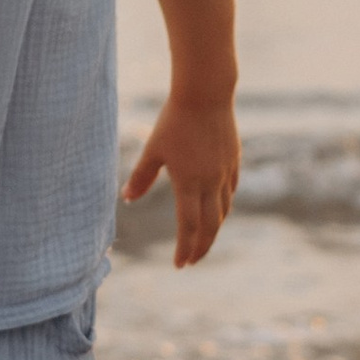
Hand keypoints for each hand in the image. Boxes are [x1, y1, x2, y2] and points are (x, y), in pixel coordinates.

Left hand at [123, 93, 239, 267]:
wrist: (206, 94)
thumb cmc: (174, 120)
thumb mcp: (153, 149)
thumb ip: (141, 177)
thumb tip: (126, 199)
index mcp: (189, 182)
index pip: (188, 226)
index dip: (185, 248)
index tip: (180, 265)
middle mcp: (211, 182)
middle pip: (210, 226)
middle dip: (201, 247)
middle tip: (192, 262)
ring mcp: (225, 172)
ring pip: (223, 211)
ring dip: (213, 229)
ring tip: (203, 240)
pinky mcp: (233, 161)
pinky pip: (230, 191)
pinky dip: (223, 206)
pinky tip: (218, 209)